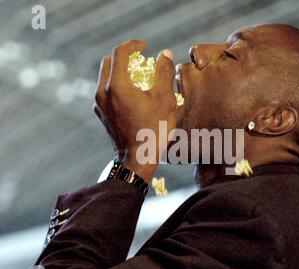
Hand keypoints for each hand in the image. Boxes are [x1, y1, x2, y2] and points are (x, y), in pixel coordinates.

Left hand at [93, 40, 177, 180]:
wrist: (137, 159)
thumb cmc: (153, 130)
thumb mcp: (164, 99)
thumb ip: (164, 72)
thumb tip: (165, 54)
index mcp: (117, 85)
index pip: (120, 52)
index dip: (134, 45)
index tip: (145, 47)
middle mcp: (102, 92)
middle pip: (109, 62)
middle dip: (125, 57)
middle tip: (141, 60)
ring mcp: (99, 104)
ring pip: (106, 77)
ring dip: (121, 71)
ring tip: (139, 78)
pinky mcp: (100, 113)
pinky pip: (105, 91)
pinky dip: (117, 85)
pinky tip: (132, 95)